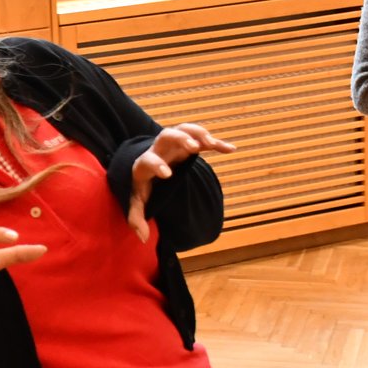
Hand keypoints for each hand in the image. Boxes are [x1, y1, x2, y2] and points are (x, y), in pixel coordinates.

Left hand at [128, 123, 234, 241]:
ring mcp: (173, 144)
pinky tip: (231, 149)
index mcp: (145, 164)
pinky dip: (216, 143)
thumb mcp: (137, 200)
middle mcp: (159, 150)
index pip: (148, 160)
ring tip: (211, 144)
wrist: (146, 164)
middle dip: (179, 139)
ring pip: (184, 130)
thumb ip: (136, 217)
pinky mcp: (187, 143)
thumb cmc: (142, 184)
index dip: (157, 165)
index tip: (168, 174)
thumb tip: (143, 238)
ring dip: (198, 134)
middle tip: (193, 146)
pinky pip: (202, 138)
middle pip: (166, 136)